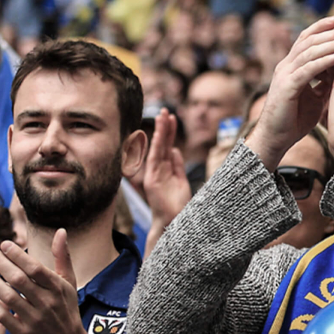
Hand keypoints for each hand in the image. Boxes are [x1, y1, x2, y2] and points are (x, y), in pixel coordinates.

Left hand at [0, 232, 97, 333]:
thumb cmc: (66, 308)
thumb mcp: (69, 282)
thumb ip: (62, 257)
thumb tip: (61, 231)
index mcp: (58, 288)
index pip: (35, 268)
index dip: (18, 255)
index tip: (3, 243)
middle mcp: (47, 303)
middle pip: (19, 280)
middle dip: (0, 263)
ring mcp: (34, 319)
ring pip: (8, 296)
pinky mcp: (23, 333)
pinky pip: (3, 315)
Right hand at [143, 108, 189, 226]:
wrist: (173, 222)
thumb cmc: (178, 205)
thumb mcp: (181, 181)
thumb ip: (177, 166)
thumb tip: (176, 150)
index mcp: (165, 169)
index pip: (167, 147)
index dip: (169, 133)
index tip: (172, 118)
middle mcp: (158, 170)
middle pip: (162, 145)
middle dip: (164, 128)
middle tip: (166, 111)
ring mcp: (154, 174)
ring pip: (158, 148)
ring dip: (161, 132)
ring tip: (164, 116)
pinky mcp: (152, 180)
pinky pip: (155, 159)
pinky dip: (158, 146)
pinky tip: (163, 134)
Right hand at [249, 16, 333, 170]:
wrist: (276, 139)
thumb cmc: (294, 119)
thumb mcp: (314, 97)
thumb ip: (324, 82)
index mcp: (291, 67)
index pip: (306, 39)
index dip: (322, 28)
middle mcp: (286, 66)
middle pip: (310, 41)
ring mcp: (285, 75)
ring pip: (311, 52)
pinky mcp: (287, 87)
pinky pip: (309, 70)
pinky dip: (326, 61)